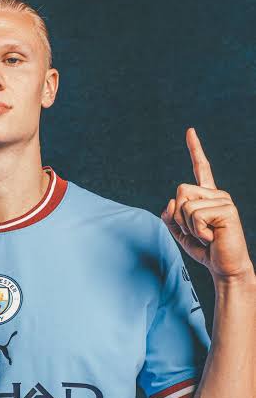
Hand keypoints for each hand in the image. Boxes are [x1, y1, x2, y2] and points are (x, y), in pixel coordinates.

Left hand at [160, 127, 253, 282]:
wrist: (224, 267)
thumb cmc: (205, 249)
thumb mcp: (180, 232)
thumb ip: (170, 217)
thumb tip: (169, 202)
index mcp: (206, 196)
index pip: (201, 168)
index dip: (195, 149)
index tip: (190, 131)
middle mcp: (217, 194)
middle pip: (180, 191)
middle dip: (179, 215)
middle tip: (196, 230)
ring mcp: (224, 200)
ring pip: (185, 204)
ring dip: (188, 225)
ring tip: (205, 234)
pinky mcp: (227, 209)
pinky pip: (194, 215)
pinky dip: (197, 230)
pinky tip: (212, 236)